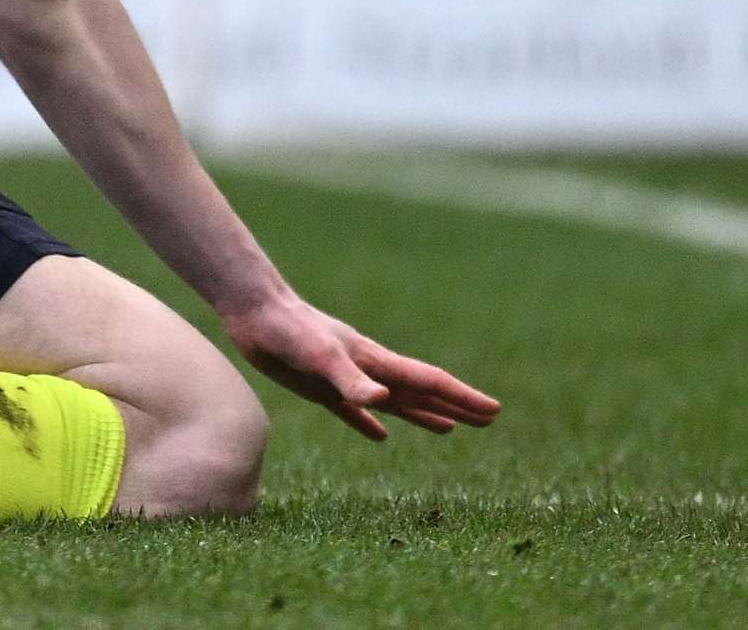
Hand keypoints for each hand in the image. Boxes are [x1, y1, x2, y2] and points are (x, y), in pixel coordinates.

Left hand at [222, 292, 500, 440]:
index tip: (493, 411)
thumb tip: (383, 402)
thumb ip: (350, 380)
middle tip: (488, 420)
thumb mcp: (320, 356)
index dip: (462, 397)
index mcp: (375, 362)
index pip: (429, 382)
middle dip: (456, 405)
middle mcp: (367, 370)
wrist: (254, 312)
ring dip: (423, 414)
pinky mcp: (319, 387)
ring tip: (448, 428)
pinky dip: (370, 423)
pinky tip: (380, 435)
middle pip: (421, 391)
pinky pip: (354, 411)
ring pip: (394, 402)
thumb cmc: (287, 330)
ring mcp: (345, 378)